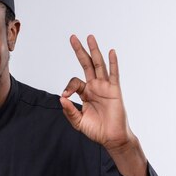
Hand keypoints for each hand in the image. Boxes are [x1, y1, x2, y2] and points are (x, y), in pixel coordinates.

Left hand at [59, 34, 132, 150]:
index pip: (74, 82)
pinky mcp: (115, 91)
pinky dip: (113, 63)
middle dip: (80, 51)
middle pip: (86, 64)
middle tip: (73, 37)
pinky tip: (111, 52)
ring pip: (99, 65)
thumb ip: (69, 111)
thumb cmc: (96, 130)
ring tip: (90, 37)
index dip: (68, 87)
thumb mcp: (78, 122)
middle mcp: (95, 87)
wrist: (111, 138)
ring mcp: (105, 87)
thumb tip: (61, 98)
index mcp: (85, 93)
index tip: (66, 95)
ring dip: (94, 51)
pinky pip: (114, 74)